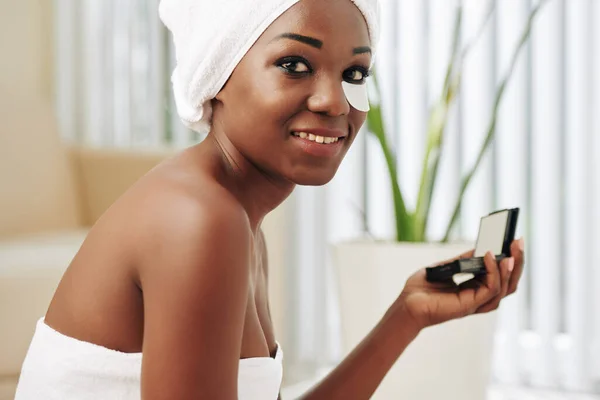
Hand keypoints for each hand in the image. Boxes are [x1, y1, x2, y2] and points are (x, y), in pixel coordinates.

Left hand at [395, 238, 524, 330]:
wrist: (406, 303)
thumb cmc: (421, 288)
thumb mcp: (445, 267)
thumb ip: (464, 260)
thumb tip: (481, 248)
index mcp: (474, 289)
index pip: (501, 277)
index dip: (510, 261)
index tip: (514, 241)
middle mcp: (479, 297)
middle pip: (508, 283)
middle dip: (517, 262)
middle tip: (519, 242)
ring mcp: (476, 302)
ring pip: (504, 288)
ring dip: (511, 268)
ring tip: (512, 250)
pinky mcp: (469, 305)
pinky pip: (490, 289)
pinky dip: (493, 272)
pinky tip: (490, 257)